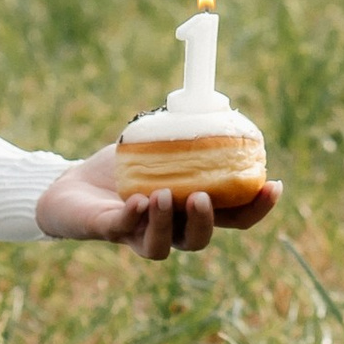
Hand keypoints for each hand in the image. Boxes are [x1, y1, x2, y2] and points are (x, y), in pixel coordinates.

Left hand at [35, 146, 282, 262]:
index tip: (273, 184)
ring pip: (163, 246)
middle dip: (207, 221)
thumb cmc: (119, 168)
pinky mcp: (109, 231)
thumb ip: (181, 134)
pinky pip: (124, 230)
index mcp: (189, 209)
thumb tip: (207, 96)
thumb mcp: (155, 146)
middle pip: (200, 239)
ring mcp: (139, 234)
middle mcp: (170, 229)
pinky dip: (133, 216)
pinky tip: (137, 198)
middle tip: (202, 196)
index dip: (257, 207)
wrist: (70, 185)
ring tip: (165, 195)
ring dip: (168, 223)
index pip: (233, 217)